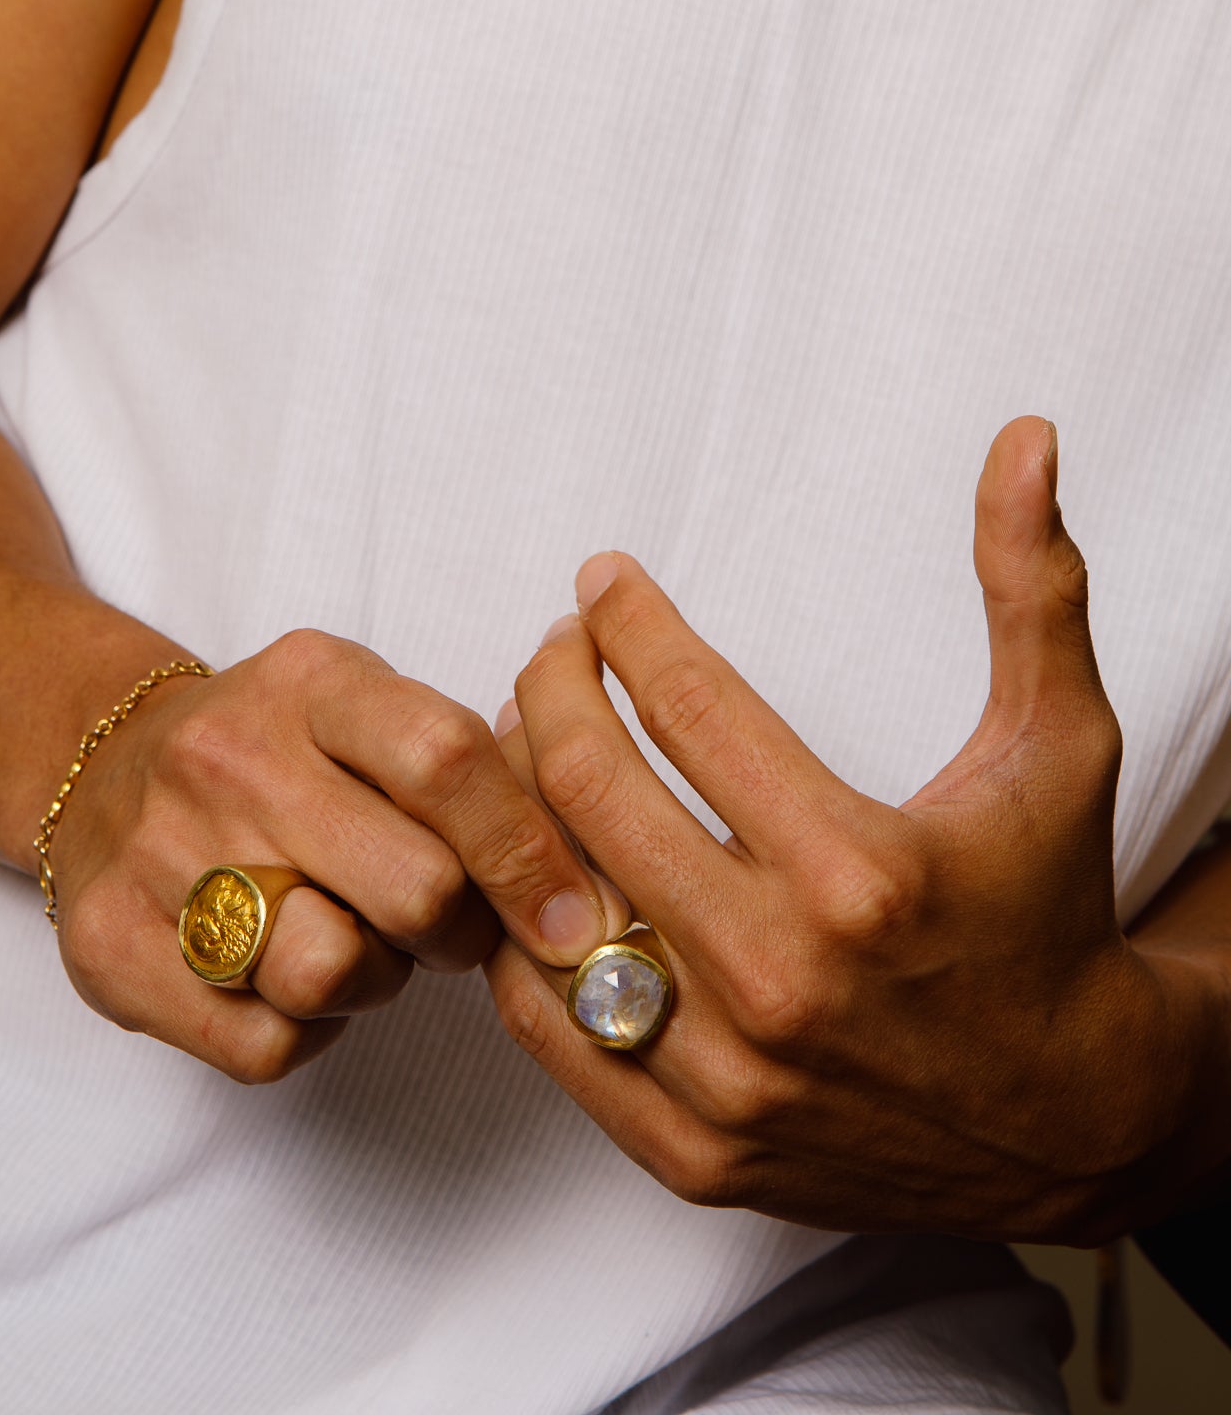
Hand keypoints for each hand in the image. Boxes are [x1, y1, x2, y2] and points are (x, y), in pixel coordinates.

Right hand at [50, 629, 616, 1082]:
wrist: (98, 765)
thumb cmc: (278, 751)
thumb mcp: (364, 707)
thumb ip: (469, 766)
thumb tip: (599, 872)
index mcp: (314, 681)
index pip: (448, 759)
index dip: (529, 851)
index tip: (578, 916)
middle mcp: (228, 754)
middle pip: (412, 886)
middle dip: (461, 930)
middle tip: (452, 926)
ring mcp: (160, 851)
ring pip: (331, 971)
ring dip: (375, 981)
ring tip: (355, 940)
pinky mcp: (111, 949)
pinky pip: (263, 1044)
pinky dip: (302, 1030)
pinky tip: (284, 977)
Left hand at [488, 417, 1224, 1240]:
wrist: (1071, 1119)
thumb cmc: (1050, 908)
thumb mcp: (1060, 744)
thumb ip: (1033, 585)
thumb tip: (1023, 437)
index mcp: (861, 872)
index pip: (687, 707)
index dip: (628, 621)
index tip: (602, 580)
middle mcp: (782, 981)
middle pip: (590, 793)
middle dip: (549, 687)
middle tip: (555, 646)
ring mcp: (728, 1078)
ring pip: (546, 908)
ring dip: (518, 805)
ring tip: (529, 740)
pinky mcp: (692, 1152)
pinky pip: (547, 1027)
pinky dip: (525, 938)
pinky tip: (544, 866)